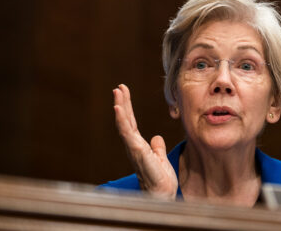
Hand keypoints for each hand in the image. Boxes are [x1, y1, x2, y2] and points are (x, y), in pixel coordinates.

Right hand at [113, 84, 177, 198]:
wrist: (163, 195)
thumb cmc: (161, 180)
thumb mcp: (160, 158)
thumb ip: (157, 147)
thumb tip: (156, 137)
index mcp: (138, 145)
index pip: (131, 122)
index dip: (127, 107)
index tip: (124, 92)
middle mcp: (133, 145)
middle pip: (126, 120)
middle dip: (122, 103)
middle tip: (119, 87)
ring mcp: (133, 148)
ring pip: (124, 124)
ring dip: (120, 107)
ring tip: (117, 92)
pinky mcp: (137, 151)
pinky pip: (127, 133)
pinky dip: (122, 120)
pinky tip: (118, 108)